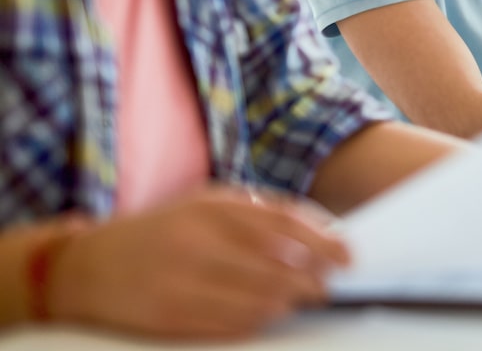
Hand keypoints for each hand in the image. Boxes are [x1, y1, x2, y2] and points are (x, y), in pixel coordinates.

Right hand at [49, 187, 349, 339]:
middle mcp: (199, 238)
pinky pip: (228, 323)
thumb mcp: (207, 206)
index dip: (322, 241)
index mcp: (213, 206)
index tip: (348, 256)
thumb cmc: (164, 233)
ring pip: (257, 297)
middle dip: (312, 277)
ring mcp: (181, 278)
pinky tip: (268, 314)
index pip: (284, 223)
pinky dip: (257, 320)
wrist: (85, 267)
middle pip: (276, 263)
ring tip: (301, 299)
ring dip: (288, 301)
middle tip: (329, 285)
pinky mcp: (168, 315)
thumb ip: (259, 215)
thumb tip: (319, 233)